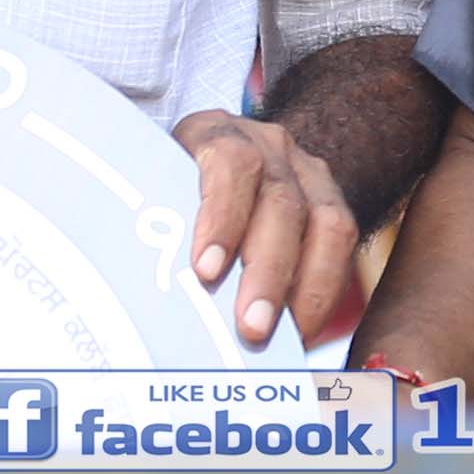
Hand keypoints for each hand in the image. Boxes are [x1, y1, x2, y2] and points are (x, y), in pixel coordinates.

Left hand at [174, 106, 371, 345]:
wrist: (215, 158)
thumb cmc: (168, 189)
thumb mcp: (150, 191)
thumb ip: (150, 226)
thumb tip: (132, 297)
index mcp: (214, 133)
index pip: (230, 162)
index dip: (222, 216)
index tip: (206, 271)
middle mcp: (268, 146)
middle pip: (281, 202)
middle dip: (268, 272)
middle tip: (252, 328)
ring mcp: (306, 171)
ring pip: (325, 223)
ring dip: (307, 288)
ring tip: (288, 340)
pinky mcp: (330, 200)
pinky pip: (341, 245)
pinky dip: (324, 291)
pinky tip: (304, 329)